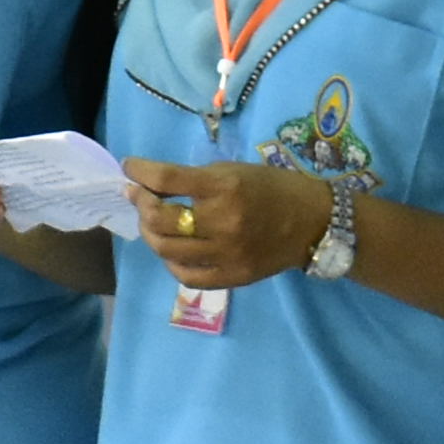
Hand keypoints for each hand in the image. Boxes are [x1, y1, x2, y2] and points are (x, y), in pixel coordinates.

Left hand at [131, 158, 330, 291]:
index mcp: (225, 186)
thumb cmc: (272, 188)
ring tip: (152, 223)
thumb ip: (194, 178)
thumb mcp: (233, 171)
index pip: (167, 179)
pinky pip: (187, 276)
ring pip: (167, 249)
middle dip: (142, 205)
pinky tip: (172, 250)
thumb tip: (149, 183)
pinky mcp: (234, 277)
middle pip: (161, 219)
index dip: (140, 172)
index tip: (129, 167)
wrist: (314, 222)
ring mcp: (228, 253)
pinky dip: (171, 262)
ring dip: (151, 233)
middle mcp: (224, 221)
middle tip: (141, 197)